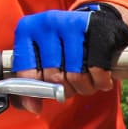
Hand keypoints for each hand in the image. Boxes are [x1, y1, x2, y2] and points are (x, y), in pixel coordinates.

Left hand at [9, 4, 127, 113]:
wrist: (94, 21)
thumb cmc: (63, 45)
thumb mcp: (41, 58)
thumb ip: (31, 84)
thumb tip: (32, 107)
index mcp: (27, 29)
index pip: (26, 71)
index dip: (35, 91)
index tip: (43, 98)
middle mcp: (48, 23)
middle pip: (53, 76)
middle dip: (64, 91)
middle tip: (71, 88)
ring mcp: (73, 24)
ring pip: (76, 75)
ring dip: (84, 88)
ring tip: (86, 85)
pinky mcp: (96, 30)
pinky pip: (97, 69)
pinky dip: (100, 82)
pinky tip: (101, 81)